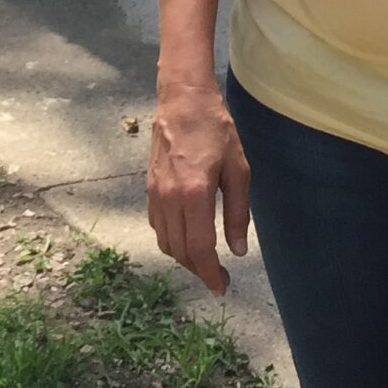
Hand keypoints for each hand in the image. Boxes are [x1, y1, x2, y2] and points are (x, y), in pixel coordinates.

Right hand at [146, 82, 248, 294]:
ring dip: (184, 257)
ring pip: (165, 242)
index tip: (222, 286)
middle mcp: (170, 198)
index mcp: (195, 194)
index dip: (210, 273)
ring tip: (204, 259)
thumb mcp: (238, 169)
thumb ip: (237, 212)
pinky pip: (157, 226)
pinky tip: (186, 236)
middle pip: (180, 251)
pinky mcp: (149, 188)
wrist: (182, 101)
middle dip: (199, 270)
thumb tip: (237, 250)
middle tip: (218, 275)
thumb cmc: (216, 131)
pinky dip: (171, 240)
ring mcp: (155, 193)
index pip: (199, 248)